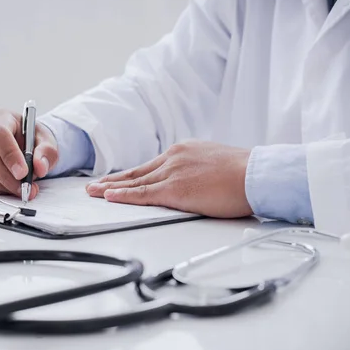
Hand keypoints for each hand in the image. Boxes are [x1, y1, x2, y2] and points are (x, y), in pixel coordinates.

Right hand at [0, 108, 58, 198]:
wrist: (26, 146)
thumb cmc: (33, 140)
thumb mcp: (46, 141)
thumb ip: (46, 151)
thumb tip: (40, 167)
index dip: (9, 154)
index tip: (23, 172)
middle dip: (7, 176)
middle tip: (26, 187)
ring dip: (4, 185)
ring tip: (24, 189)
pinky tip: (12, 188)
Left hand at [85, 141, 252, 217]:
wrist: (256, 173)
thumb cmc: (244, 173)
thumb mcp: (214, 164)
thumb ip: (197, 170)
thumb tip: (193, 182)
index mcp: (183, 151)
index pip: (149, 166)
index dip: (130, 175)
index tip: (116, 180)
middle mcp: (173, 158)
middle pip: (136, 172)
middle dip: (112, 181)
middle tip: (93, 186)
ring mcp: (172, 173)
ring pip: (134, 182)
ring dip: (110, 188)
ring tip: (93, 193)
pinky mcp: (175, 189)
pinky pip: (142, 194)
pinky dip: (123, 196)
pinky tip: (109, 197)